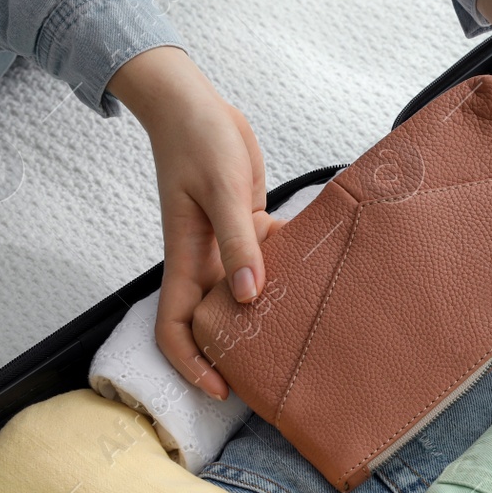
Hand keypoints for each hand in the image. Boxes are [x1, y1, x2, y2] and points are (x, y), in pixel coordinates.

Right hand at [108, 46, 275, 398]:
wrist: (195, 104)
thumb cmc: (197, 140)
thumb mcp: (222, 190)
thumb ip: (239, 242)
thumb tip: (249, 295)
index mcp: (185, 258)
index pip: (174, 327)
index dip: (191, 364)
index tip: (221, 389)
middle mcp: (204, 261)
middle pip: (213, 322)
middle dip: (235, 352)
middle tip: (273, 376)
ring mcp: (226, 246)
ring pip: (244, 295)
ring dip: (266, 315)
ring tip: (302, 337)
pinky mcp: (246, 227)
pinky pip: (266, 261)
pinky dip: (286, 271)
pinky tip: (317, 279)